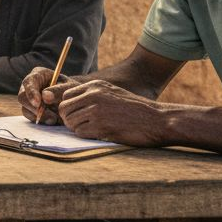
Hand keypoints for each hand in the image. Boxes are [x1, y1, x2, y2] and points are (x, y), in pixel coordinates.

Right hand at [18, 67, 77, 124]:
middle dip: (34, 108)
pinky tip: (53, 120)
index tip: (38, 103)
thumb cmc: (72, 89)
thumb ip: (58, 90)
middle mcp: (29, 86)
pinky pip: (31, 117)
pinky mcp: (31, 110)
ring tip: (55, 119)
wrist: (74, 98)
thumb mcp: (69, 87)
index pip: (28, 82)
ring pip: (25, 109)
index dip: (31, 93)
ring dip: (40, 116)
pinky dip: (41, 120)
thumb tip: (45, 97)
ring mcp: (28, 99)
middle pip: (22, 97)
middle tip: (50, 116)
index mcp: (38, 75)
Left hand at [55, 80, 175, 146]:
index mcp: (95, 85)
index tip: (78, 116)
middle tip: (83, 126)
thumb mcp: (112, 93)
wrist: (158, 120)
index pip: (66, 96)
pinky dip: (86, 136)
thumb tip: (68, 107)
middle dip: (69, 120)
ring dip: (78, 129)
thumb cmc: (135, 110)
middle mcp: (94, 95)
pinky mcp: (101, 126)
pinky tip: (100, 134)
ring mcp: (97, 110)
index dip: (69, 108)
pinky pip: (80, 133)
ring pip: (70, 122)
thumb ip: (92, 96)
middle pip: (64, 109)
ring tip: (93, 130)